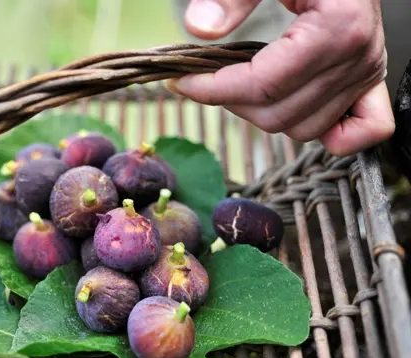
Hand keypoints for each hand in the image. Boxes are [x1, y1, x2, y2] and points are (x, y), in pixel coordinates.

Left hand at [170, 0, 393, 156]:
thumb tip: (200, 28)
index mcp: (337, 27)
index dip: (213, 89)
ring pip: (303, 128)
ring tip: (240, 86)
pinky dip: (331, 135)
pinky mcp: (371, 83)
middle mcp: (359, 58)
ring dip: (263, 115)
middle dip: (231, 101)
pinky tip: (295, 113)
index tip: (181, 82)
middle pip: (278, 114)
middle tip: (207, 78)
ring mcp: (367, 74)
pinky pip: (362, 130)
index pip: (263, 85)